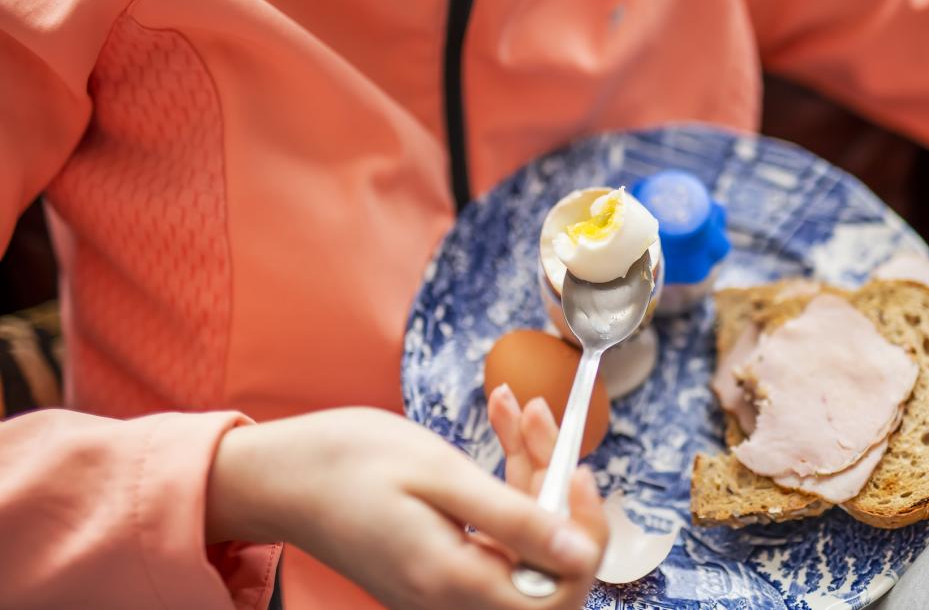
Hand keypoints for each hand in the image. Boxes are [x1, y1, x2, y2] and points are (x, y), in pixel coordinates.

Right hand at [205, 406, 606, 609]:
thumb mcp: (438, 474)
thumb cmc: (343, 464)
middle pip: (546, 558)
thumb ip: (514, 518)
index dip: (585, 534)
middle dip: (555, 485)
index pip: (560, 588)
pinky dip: (502, 476)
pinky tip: (496, 423)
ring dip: (530, 469)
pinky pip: (493, 527)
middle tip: (537, 419)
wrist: (275, 474)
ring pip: (522, 536)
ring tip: (513, 407)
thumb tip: (579, 553)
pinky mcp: (438, 563)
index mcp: (456, 580)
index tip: (578, 471)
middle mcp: (452, 595)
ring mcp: (444, 583)